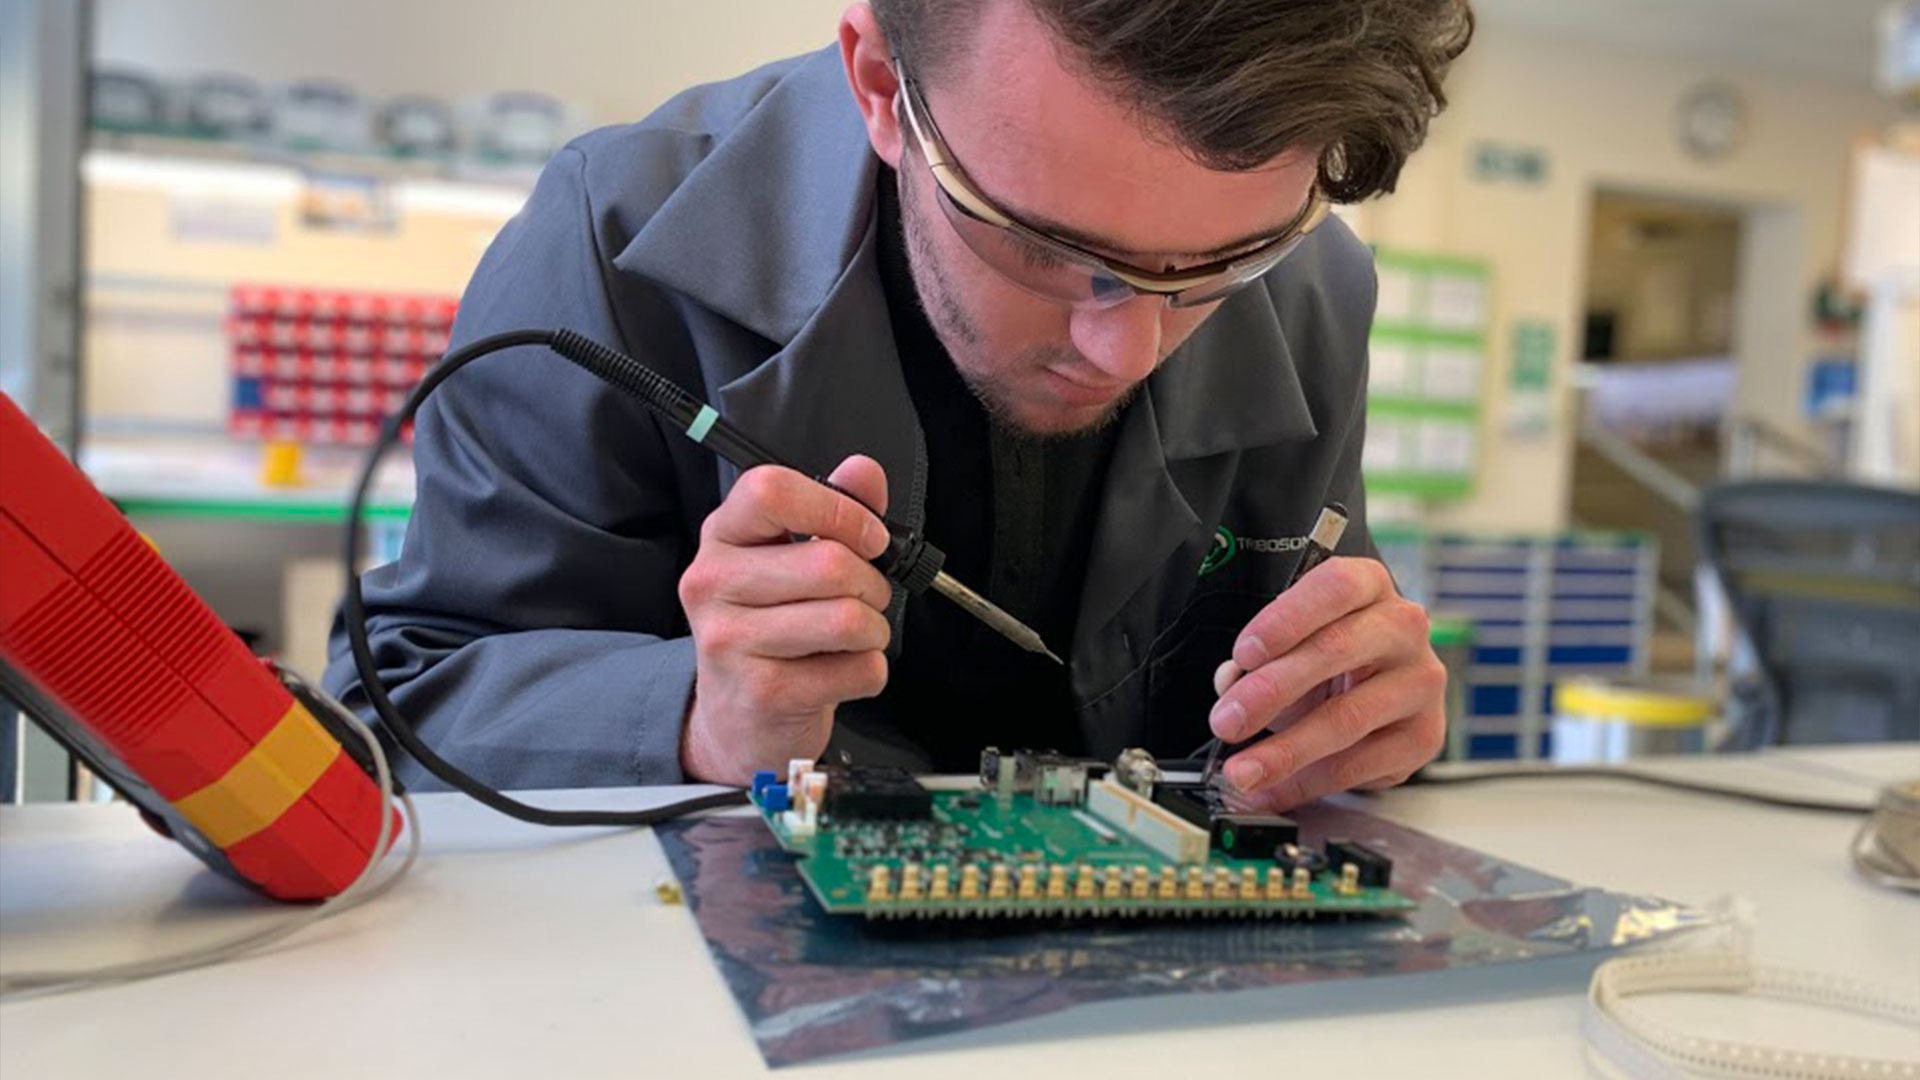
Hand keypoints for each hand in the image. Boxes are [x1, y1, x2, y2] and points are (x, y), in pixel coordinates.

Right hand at [677, 456, 893, 783]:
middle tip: (864, 599)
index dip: (840, 509)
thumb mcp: (790, 559)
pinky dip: (868, 671)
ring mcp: (731, 640)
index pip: (772, 490)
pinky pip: (858, 669)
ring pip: (848, 618)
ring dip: (874, 630)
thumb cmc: (770, 628)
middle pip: (828, 563)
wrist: (737, 717)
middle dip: (871, 584)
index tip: (868, 536)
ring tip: (853, 636)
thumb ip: (832, 509)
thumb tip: (864, 471)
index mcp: (722, 537)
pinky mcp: (763, 693)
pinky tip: (839, 672)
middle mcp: (713, 584)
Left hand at [1207, 557, 1445, 810]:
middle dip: (1270, 691)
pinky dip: (1306, 783)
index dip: (1286, 619)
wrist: (1382, 691)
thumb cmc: (1331, 657)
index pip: (1334, 589)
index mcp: (1368, 586)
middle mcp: (1402, 627)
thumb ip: (1255, 660)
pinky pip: (1359, 764)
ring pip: (1348, 717)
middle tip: (1226, 722)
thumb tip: (1229, 685)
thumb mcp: (1291, 644)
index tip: (1243, 654)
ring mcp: (1420, 682)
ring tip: (1243, 771)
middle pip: (1337, 650)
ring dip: (1285, 751)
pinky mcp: (1424, 736)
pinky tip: (1273, 790)